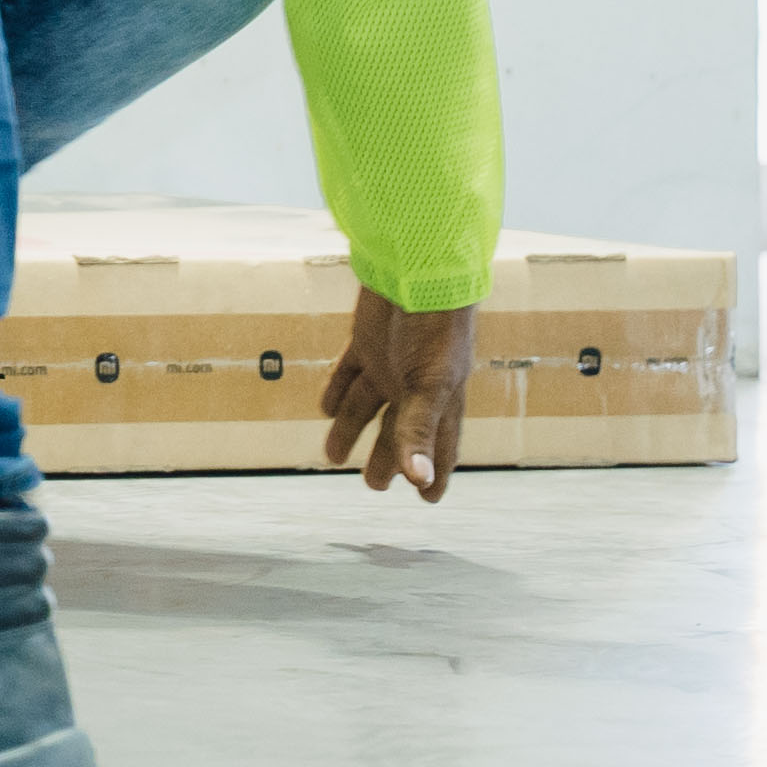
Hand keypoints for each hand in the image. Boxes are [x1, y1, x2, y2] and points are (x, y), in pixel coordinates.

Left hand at [320, 290, 476, 497]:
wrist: (417, 267)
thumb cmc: (434, 327)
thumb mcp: (428, 386)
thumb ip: (418, 433)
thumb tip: (418, 481)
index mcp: (441, 398)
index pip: (440, 446)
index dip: (435, 472)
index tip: (429, 500)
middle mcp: (415, 384)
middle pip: (399, 431)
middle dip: (387, 458)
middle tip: (372, 484)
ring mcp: (390, 361)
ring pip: (369, 404)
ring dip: (351, 429)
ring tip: (332, 455)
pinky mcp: (368, 340)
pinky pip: (350, 371)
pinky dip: (337, 389)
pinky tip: (325, 407)